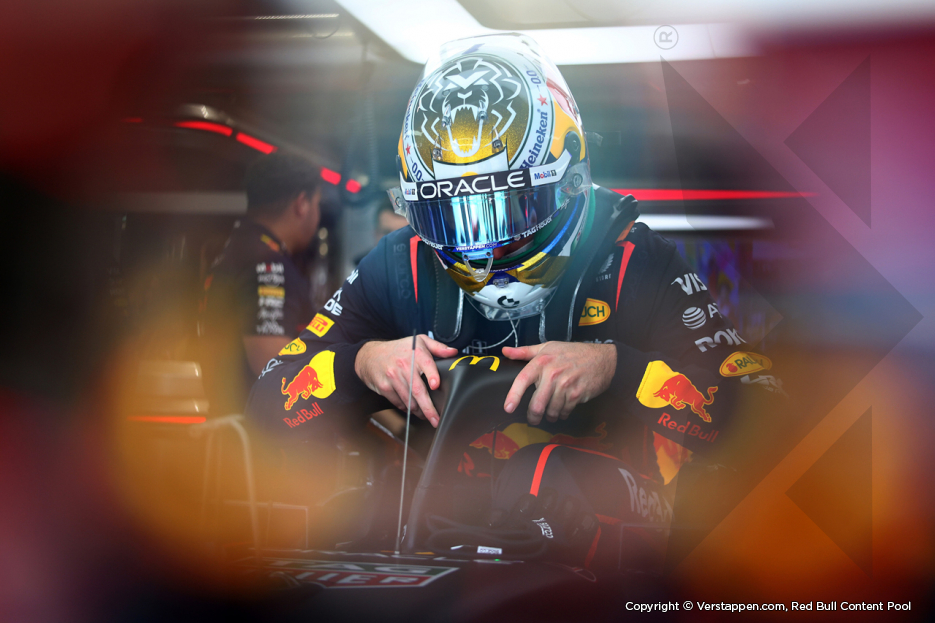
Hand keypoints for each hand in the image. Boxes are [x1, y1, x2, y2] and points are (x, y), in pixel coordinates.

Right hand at [355, 335, 457, 426]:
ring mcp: (393, 377)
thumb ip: (437, 347)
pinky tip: (412, 408)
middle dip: (428, 408)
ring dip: (419, 411)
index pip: (426, 364)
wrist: (369, 355)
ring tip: (426, 415)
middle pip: (418, 390)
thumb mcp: (419, 341)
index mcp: (416, 353)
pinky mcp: (385, 387)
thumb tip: (453, 352)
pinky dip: (406, 408)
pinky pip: (398, 402)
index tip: (435, 385)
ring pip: (409, 400)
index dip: (432, 375)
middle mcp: (404, 365)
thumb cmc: (398, 349)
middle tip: (436, 419)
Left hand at [502, 342, 616, 425]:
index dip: (513, 395)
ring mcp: (566, 385)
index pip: (523, 380)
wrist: (602, 358)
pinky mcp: (577, 394)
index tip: (508, 408)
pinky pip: (564, 411)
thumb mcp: (547, 347)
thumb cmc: (572, 352)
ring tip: (550, 413)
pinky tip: (563, 409)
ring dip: (549, 415)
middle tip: (533, 419)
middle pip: (537, 403)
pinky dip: (562, 414)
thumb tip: (505, 351)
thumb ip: (524, 351)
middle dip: (533, 415)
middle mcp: (553, 373)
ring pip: (551, 410)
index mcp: (542, 361)